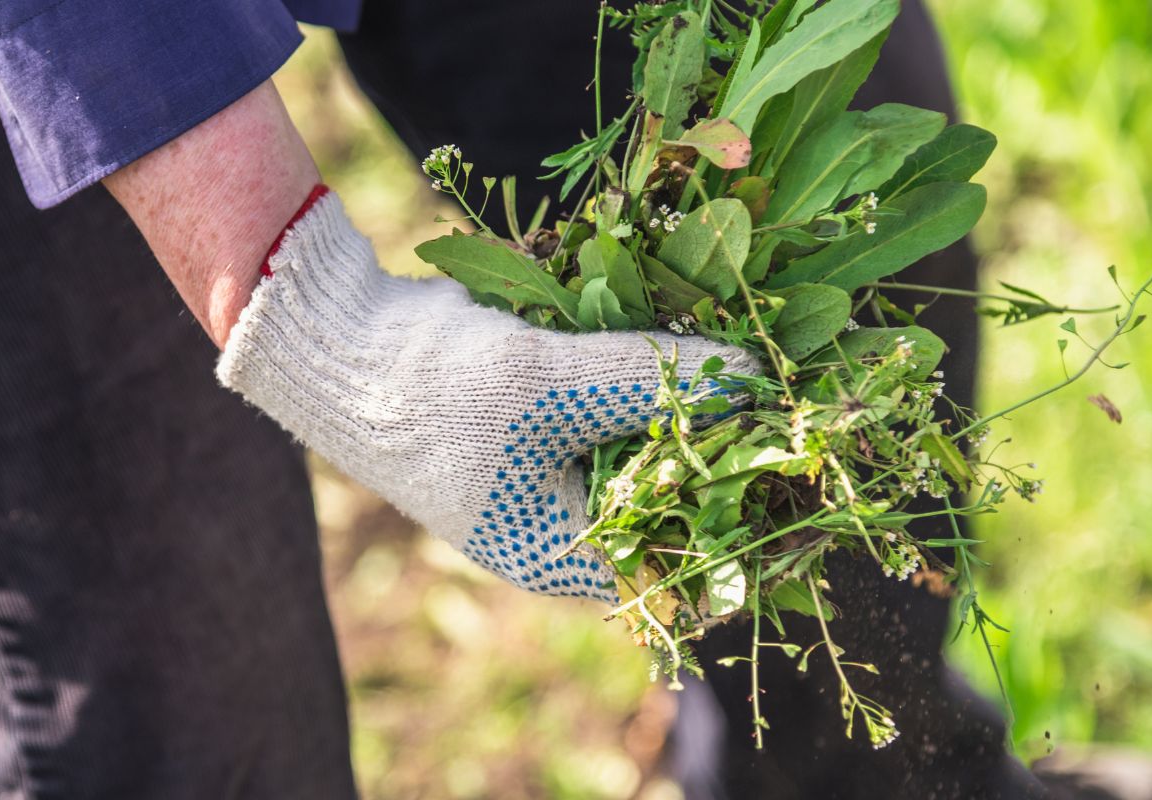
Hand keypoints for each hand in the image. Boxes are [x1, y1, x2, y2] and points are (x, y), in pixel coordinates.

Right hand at [217, 190, 758, 600]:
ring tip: (758, 367)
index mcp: (566, 556)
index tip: (807, 473)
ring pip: (654, 453)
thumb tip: (756, 378)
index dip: (751, 532)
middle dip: (733, 457)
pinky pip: (621, 414)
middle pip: (678, 507)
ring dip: (697, 412)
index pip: (686, 569)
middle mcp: (569, 528)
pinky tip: (694, 344)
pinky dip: (654, 384)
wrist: (345, 348)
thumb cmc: (436, 393)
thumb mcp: (552, 387)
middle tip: (794, 403)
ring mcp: (557, 473)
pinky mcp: (551, 424)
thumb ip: (656, 382)